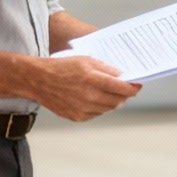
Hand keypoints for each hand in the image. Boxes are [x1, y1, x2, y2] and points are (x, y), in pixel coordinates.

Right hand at [25, 55, 139, 121]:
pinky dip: (100, 107)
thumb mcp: (85, 60)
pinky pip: (96, 114)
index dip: (133, 88)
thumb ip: (106, 68)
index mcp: (92, 79)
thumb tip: (121, 75)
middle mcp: (89, 96)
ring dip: (113, 101)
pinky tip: (95, 98)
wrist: (38, 80)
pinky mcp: (77, 117)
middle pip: (117, 101)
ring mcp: (83, 109)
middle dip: (124, 95)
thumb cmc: (61, 67)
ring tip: (110, 93)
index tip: (138, 86)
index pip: (122, 88)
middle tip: (126, 89)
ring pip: (108, 108)